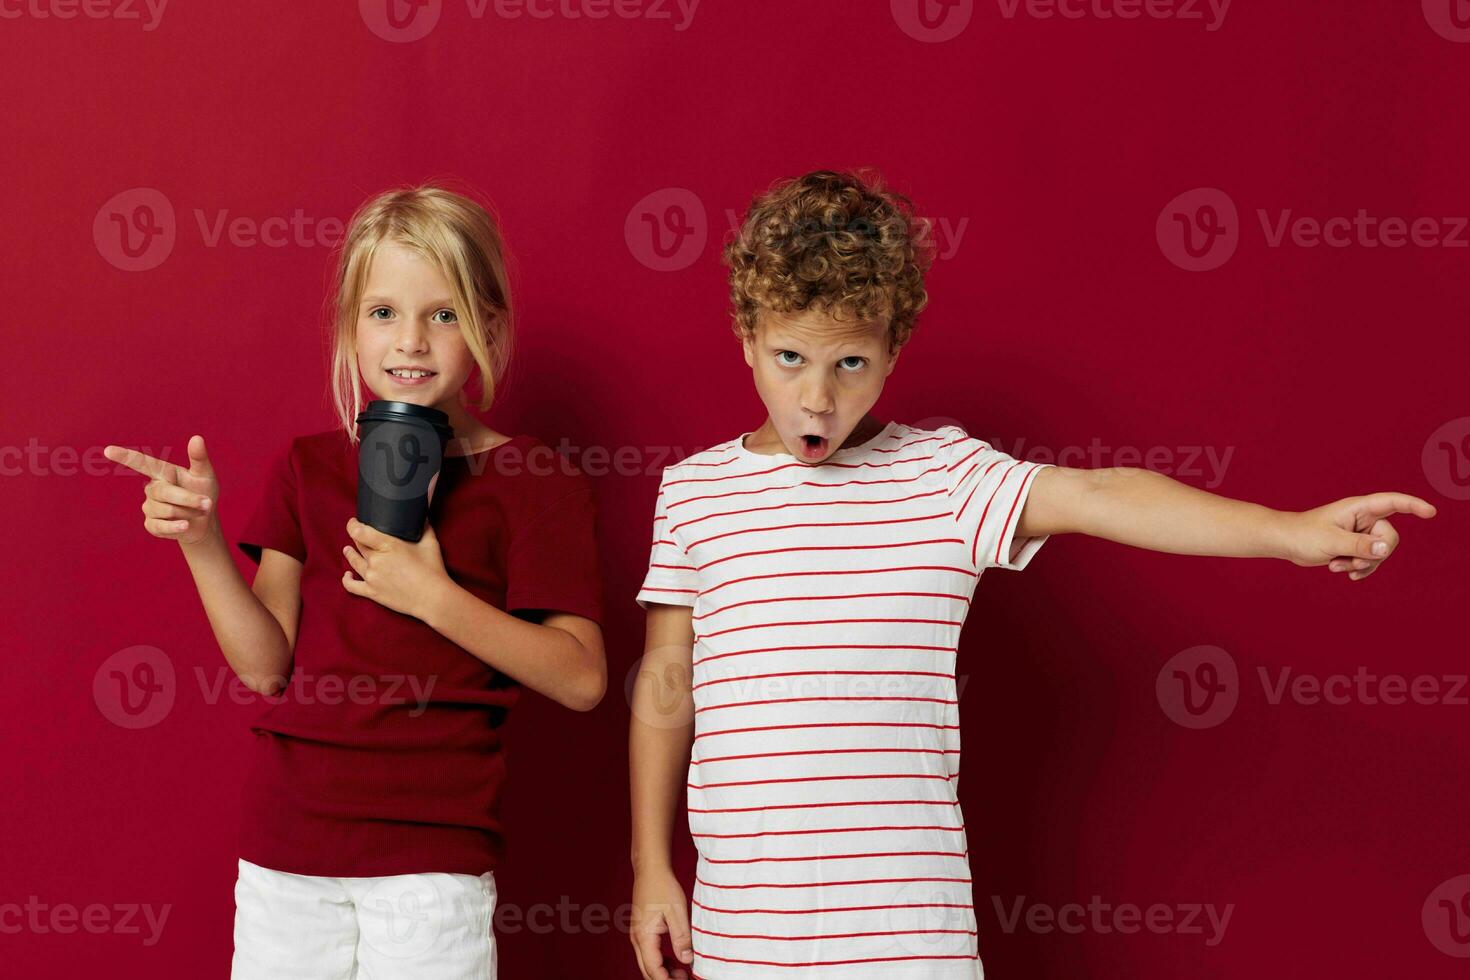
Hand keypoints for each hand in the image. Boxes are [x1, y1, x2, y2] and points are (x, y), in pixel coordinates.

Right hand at [104, 435, 220, 545]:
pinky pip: (160, 526)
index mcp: (163, 473)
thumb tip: (197, 438)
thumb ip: (199, 458)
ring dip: (188, 512)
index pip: (141, 463)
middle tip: (206, 503)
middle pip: (163, 492)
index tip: (108, 450)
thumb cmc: (204, 493)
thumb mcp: (205, 475)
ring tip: (198, 512)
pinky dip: (176, 527)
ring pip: (165, 510)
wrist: (205, 522)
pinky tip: (185, 525)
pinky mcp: (151, 525)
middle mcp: (152, 488)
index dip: (125, 457)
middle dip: (188, 499)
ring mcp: (150, 507)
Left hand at [341, 513, 450, 620]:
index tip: (353, 522)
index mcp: (388, 546)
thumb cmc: (433, 570)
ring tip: (347, 550)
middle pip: (358, 545)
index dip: (352, 525)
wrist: (432, 598)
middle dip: (357, 539)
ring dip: (350, 554)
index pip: (360, 532)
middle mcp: (376, 560)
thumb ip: (425, 528)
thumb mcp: (430, 544)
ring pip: (354, 562)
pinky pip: (351, 586)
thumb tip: (423, 516)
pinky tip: (347, 575)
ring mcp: (372, 577)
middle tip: (360, 536)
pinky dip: (347, 580)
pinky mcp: (372, 592)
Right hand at [630, 867, 694, 979]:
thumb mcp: (677, 912)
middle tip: (685, 979)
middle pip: (647, 971)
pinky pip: (648, 954)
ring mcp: (637, 935)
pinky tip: (674, 961)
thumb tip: (687, 960)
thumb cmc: (663, 886)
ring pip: (647, 963)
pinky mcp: (641, 931)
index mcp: (644, 936)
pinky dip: (660, 962)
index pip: (654, 970)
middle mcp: (637, 939)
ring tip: (682, 973)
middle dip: (665, 979)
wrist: (650, 869)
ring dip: (663, 972)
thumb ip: (682, 938)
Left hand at [1281, 492, 1436, 580]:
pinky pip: (1370, 560)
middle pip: (1389, 537)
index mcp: (1358, 508)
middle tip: (1347, 560)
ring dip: (1361, 564)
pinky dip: (1359, 568)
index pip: (1392, 503)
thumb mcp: (1332, 541)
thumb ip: (1360, 545)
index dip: (1413, 506)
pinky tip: (1342, 571)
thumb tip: (1385, 548)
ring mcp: (1360, 532)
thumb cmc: (1304, 535)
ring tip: (1336, 565)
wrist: (1286, 542)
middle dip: (1373, 554)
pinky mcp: (1356, 545)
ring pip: (1380, 552)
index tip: (1431, 512)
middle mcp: (1363, 518)